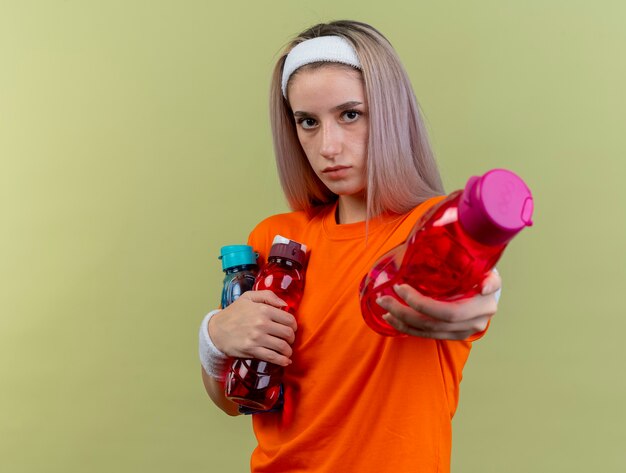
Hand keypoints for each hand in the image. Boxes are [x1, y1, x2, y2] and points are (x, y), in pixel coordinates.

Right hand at [208, 290, 297, 365]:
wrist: (216, 330)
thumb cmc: (233, 313)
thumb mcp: (248, 297)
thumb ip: (268, 296)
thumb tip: (285, 305)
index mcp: (263, 309)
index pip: (289, 319)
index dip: (293, 326)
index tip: (291, 329)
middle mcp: (262, 323)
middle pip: (288, 334)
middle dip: (292, 338)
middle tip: (289, 340)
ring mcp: (257, 338)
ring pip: (282, 346)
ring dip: (288, 351)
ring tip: (287, 351)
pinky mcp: (252, 350)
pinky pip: (272, 357)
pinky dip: (282, 360)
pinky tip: (285, 361)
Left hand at [377, 270, 500, 339]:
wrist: (489, 290)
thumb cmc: (483, 275)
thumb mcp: (489, 271)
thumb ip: (490, 277)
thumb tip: (485, 287)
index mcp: (482, 307)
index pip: (448, 312)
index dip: (422, 303)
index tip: (400, 287)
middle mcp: (474, 323)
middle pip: (433, 323)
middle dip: (405, 312)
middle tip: (384, 298)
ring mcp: (463, 332)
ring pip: (427, 331)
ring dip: (402, 321)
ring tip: (384, 308)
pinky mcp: (452, 335)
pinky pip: (426, 335)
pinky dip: (407, 327)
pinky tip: (392, 319)